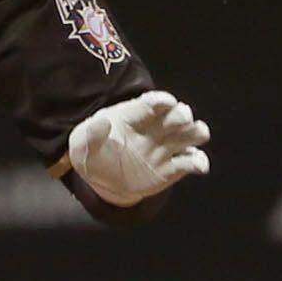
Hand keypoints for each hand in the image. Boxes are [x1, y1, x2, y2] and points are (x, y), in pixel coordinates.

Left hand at [68, 90, 210, 206]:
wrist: (102, 180)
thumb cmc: (92, 154)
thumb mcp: (83, 146)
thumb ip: (91, 135)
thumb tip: (101, 122)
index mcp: (133, 117)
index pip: (152, 102)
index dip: (162, 100)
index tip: (168, 102)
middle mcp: (155, 128)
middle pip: (179, 113)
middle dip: (182, 116)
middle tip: (179, 122)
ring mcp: (167, 146)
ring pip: (193, 133)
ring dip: (196, 133)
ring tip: (189, 141)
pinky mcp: (175, 167)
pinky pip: (194, 161)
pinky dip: (198, 162)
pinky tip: (196, 166)